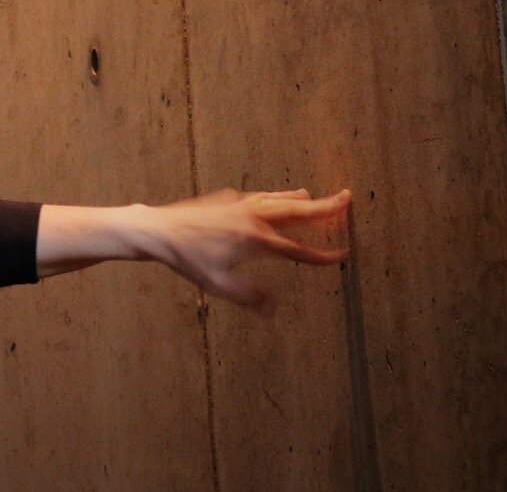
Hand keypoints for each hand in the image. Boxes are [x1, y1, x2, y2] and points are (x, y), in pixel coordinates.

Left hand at [139, 187, 351, 311]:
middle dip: (326, 206)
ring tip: (314, 196)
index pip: (298, 249)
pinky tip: (272, 199)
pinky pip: (259, 197)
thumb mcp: (219, 284)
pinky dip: (274, 197)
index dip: (322, 255)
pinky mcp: (226, 200)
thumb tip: (273, 309)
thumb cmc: (187, 259)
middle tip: (347, 198)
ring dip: (299, 199)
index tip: (343, 255)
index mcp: (256, 239)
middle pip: (297, 210)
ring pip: (278, 199)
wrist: (159, 230)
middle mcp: (252, 217)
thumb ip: (249, 297)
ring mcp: (239, 205)